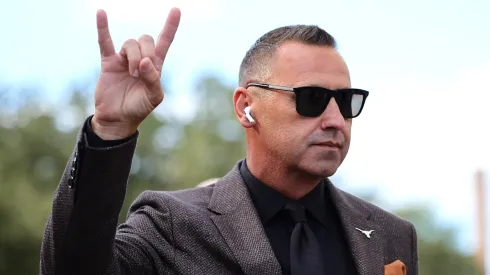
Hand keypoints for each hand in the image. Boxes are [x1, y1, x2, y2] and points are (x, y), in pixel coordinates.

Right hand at [91, 8, 180, 139]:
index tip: (176, 10)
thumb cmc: (139, 108)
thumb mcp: (153, 97)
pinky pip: (105, 42)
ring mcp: (124, 59)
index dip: (170, 26)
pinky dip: (103, 27)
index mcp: (155, 65)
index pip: (164, 41)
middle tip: (140, 72)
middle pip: (145, 39)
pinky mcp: (109, 63)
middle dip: (145, 52)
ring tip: (132, 74)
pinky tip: (101, 13)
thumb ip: (153, 79)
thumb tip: (144, 61)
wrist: (118, 119)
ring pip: (130, 43)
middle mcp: (140, 59)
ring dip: (132, 57)